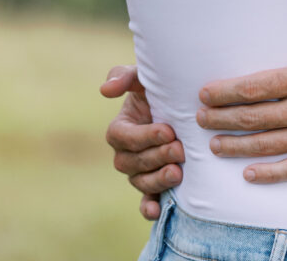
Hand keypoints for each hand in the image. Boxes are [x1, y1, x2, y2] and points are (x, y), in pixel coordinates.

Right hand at [100, 64, 184, 219]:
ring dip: (157, 180)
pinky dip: (149, 208)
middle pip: (133, 162)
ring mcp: (138, 172)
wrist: (181, 105)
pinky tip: (158, 211)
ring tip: (178, 173)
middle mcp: (125, 154)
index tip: (168, 130)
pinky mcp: (153, 186)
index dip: (144, 136)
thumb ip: (123, 76)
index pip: (123, 137)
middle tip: (179, 149)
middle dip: (156, 157)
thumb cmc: (158, 89)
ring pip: (141, 182)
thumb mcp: (142, 77)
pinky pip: (145, 202)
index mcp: (119, 129)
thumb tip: (105, 90)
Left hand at [197, 0, 286, 183]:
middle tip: (200, 120)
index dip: (227, 92)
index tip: (205, 94)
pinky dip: (270, 174)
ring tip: (214, 145)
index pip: (257, 87)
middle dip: (223, 120)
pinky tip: (248, 174)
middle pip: (256, 117)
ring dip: (238, 146)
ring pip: (269, 145)